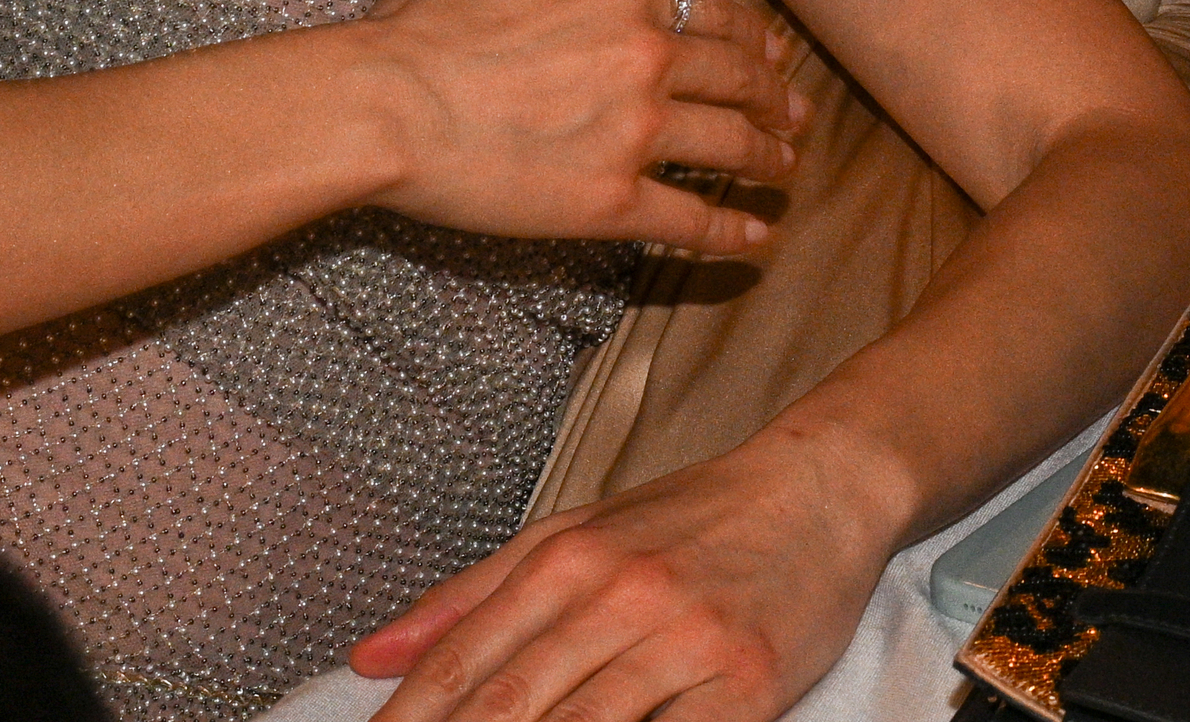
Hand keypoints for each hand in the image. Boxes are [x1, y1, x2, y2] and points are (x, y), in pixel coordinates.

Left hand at [350, 431, 911, 721]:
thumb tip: (371, 657)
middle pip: (512, 704)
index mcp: (566, 559)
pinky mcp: (745, 684)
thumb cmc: (690, 518)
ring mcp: (685, 641)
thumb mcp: (571, 534)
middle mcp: (619, 596)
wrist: (818, 490)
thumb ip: (469, 597)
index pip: (463, 663)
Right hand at [358, 0, 805, 253]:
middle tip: (796, 115)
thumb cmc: (427, 25)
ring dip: (768, 160)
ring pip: (730, 146)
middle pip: (737, 78)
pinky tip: (755, 238)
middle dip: (775, 98)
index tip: (772, 53)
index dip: (752, 34)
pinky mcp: (613, 202)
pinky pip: (691, 219)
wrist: (382, 105)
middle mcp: (647, 58)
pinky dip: (732, 232)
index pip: (715, 10)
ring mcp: (636, 133)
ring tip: (785, 171)